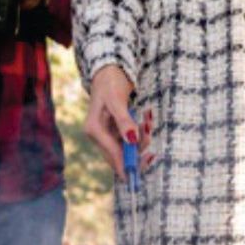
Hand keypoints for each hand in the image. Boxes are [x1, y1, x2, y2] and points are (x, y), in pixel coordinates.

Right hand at [84, 64, 137, 179]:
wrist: (109, 71)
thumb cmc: (110, 83)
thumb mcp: (116, 99)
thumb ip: (123, 120)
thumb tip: (132, 140)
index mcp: (94, 129)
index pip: (112, 153)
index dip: (126, 164)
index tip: (139, 173)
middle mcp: (99, 135)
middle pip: (120, 155)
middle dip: (138, 149)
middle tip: (151, 142)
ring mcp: (108, 134)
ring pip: (129, 148)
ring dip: (143, 136)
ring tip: (148, 118)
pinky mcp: (116, 131)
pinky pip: (132, 139)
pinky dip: (142, 130)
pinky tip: (147, 118)